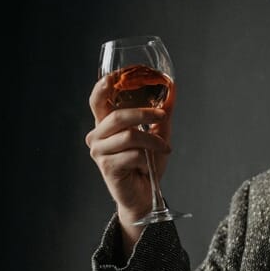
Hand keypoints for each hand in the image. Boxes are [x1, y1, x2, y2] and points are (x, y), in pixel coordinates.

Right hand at [84, 76, 174, 245]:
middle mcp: (97, 137)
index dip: (104, 85)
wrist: (145, 196)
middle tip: (162, 116)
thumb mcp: (157, 134)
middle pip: (118, 116)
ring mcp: (99, 153)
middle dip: (144, 113)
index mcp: (104, 125)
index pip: (98, 100)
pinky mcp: (108, 168)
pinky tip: (147, 168)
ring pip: (130, 136)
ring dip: (153, 142)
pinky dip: (148, 160)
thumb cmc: (147, 165)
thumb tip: (172, 87)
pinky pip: (133, 155)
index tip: (119, 74)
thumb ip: (161, 113)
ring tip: (164, 150)